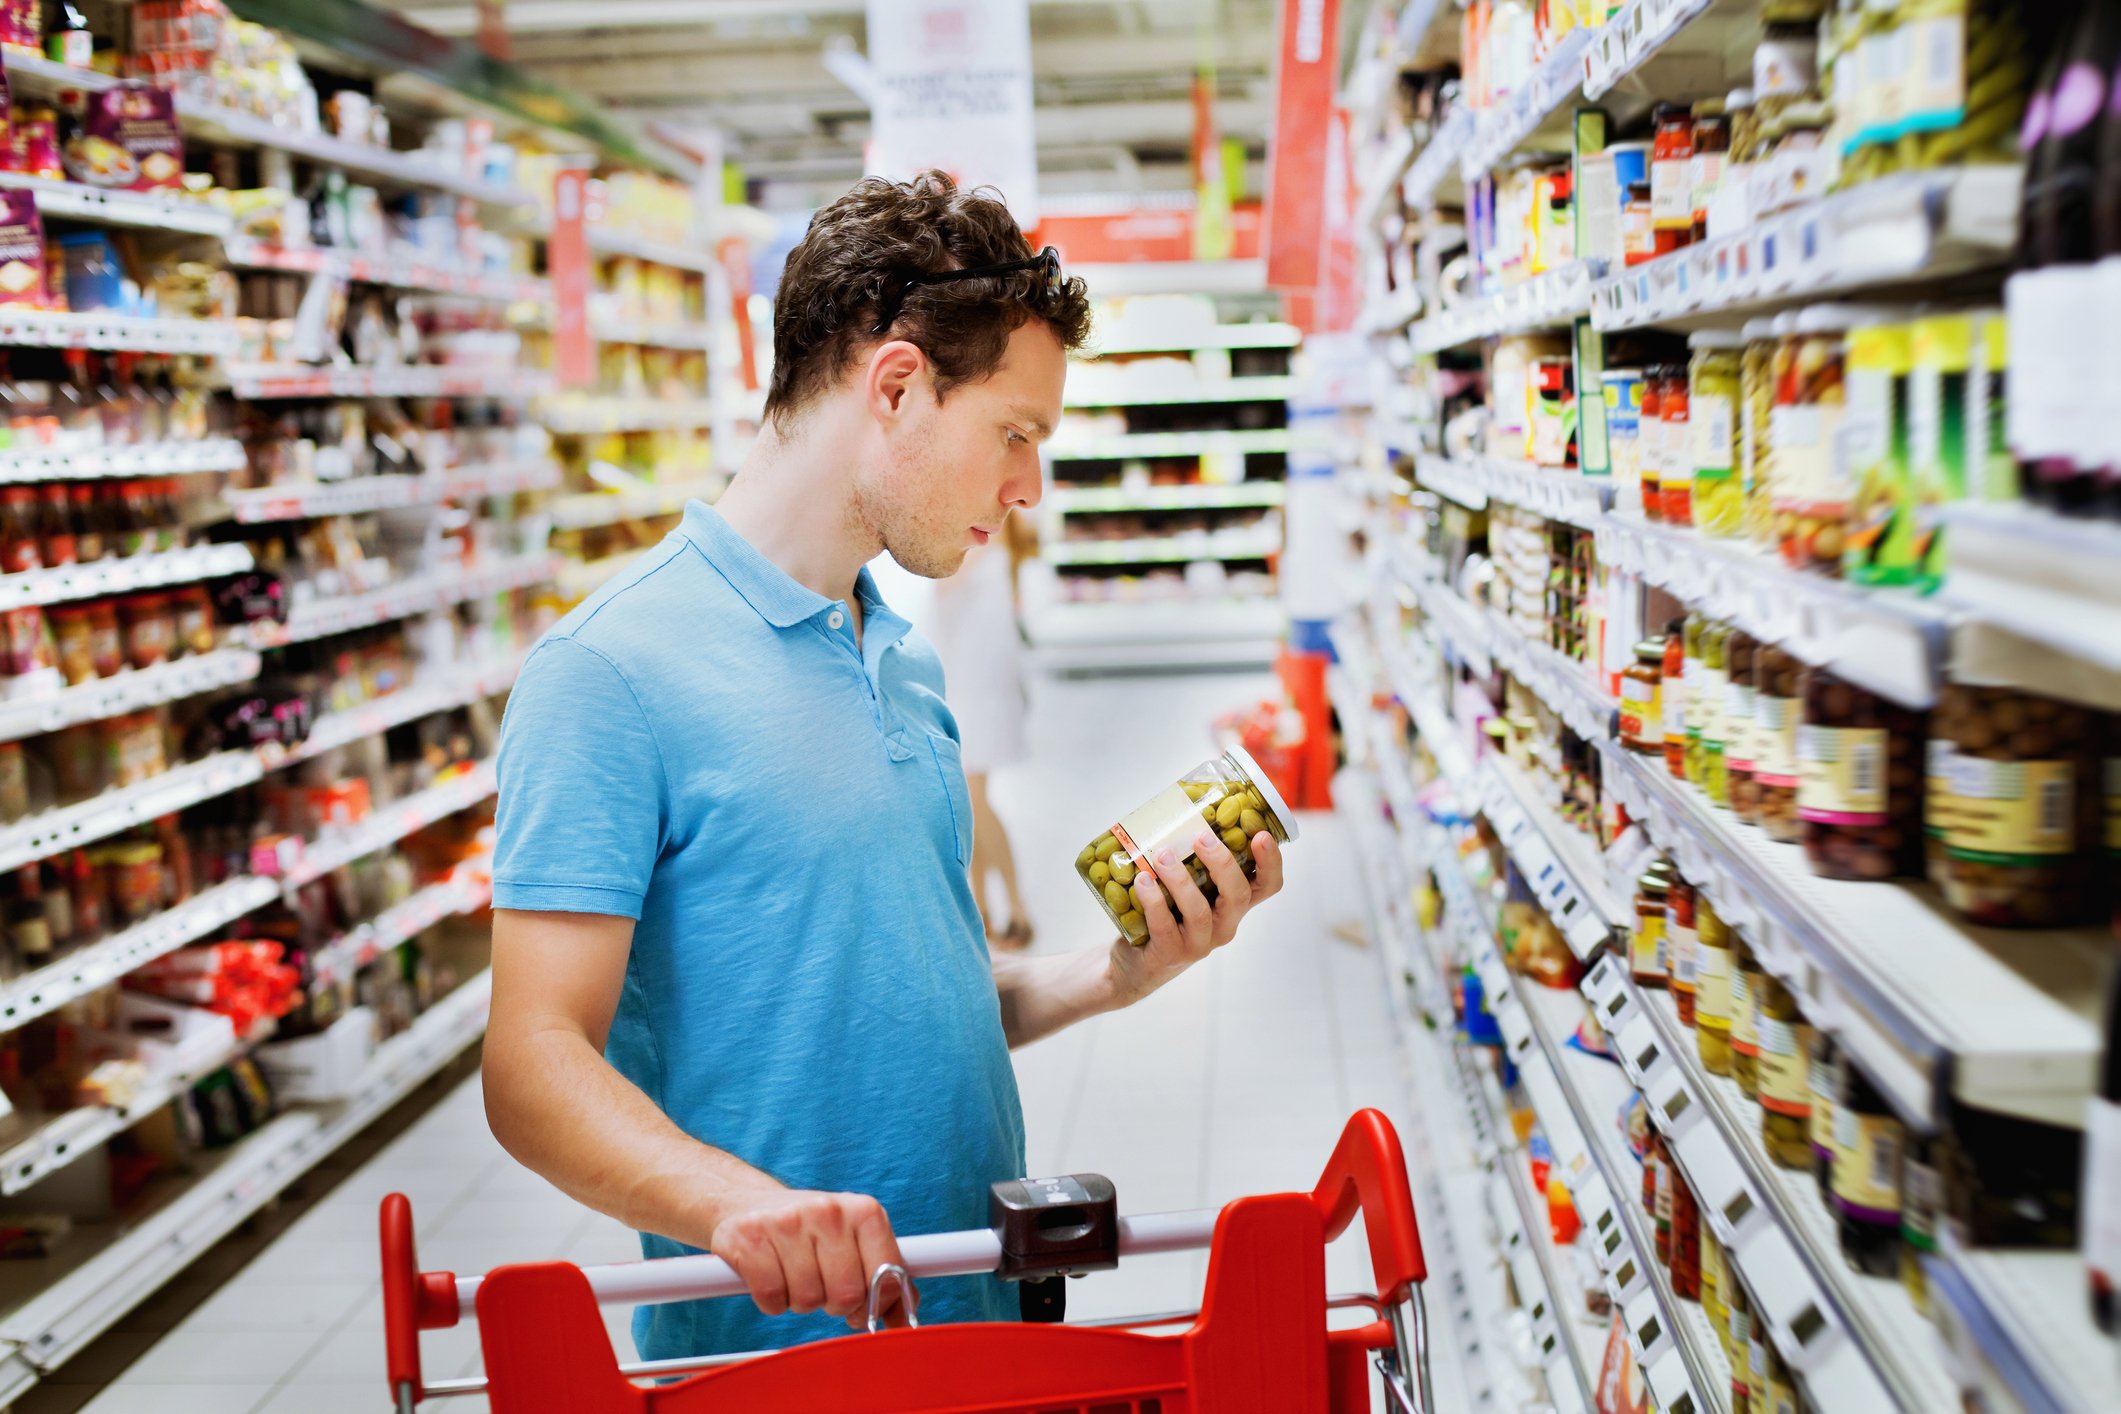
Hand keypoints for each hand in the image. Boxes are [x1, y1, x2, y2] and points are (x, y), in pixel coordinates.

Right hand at [708, 1188, 911, 1328]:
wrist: (750, 1204)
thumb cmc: (812, 1232)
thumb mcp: (856, 1243)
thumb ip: (885, 1279)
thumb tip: (903, 1323)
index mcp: (864, 1211)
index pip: (887, 1276)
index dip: (875, 1302)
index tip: (862, 1304)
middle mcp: (829, 1210)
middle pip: (846, 1294)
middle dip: (835, 1304)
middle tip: (823, 1287)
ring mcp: (787, 1221)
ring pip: (808, 1300)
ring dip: (801, 1302)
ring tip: (795, 1276)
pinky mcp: (749, 1238)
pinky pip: (772, 1298)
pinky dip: (772, 1302)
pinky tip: (772, 1278)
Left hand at [1107, 828, 1283, 1004]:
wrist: (1135, 963)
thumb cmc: (1165, 914)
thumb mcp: (1186, 887)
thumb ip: (1191, 856)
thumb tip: (1178, 803)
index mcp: (1233, 904)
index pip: (1268, 886)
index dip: (1271, 862)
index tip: (1261, 835)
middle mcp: (1224, 925)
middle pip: (1239, 895)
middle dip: (1223, 864)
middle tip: (1202, 837)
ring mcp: (1200, 942)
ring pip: (1200, 911)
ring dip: (1180, 880)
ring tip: (1162, 856)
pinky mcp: (1171, 953)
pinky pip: (1165, 926)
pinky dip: (1153, 900)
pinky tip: (1142, 880)